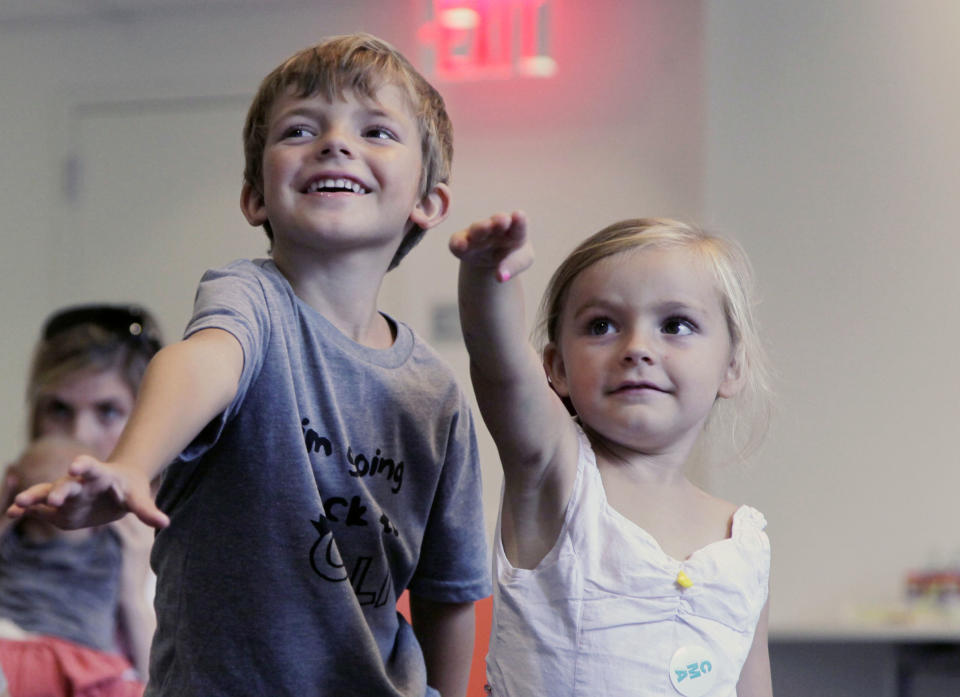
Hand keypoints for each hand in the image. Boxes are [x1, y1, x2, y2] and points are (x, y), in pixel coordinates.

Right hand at [7, 455, 168, 529]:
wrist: (116, 489)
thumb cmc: (129, 490)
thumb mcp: (138, 498)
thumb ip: (147, 511)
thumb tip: (165, 523)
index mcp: (100, 474)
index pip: (92, 467)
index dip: (84, 465)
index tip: (76, 465)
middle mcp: (78, 482)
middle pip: (67, 483)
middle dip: (59, 490)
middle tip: (52, 498)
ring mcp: (65, 494)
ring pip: (46, 493)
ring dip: (33, 497)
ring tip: (18, 506)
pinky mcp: (55, 508)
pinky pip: (38, 507)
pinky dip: (25, 510)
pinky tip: (12, 515)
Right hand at [449, 211, 532, 281]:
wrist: (492, 260)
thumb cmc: (511, 257)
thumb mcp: (521, 262)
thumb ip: (514, 266)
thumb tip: (500, 277)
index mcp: (514, 230)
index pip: (519, 224)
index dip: (519, 220)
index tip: (519, 216)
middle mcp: (495, 227)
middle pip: (497, 222)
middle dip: (499, 221)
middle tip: (503, 219)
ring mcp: (477, 234)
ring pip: (477, 229)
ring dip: (480, 228)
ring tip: (485, 227)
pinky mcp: (461, 243)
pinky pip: (457, 241)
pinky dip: (457, 242)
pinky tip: (460, 245)